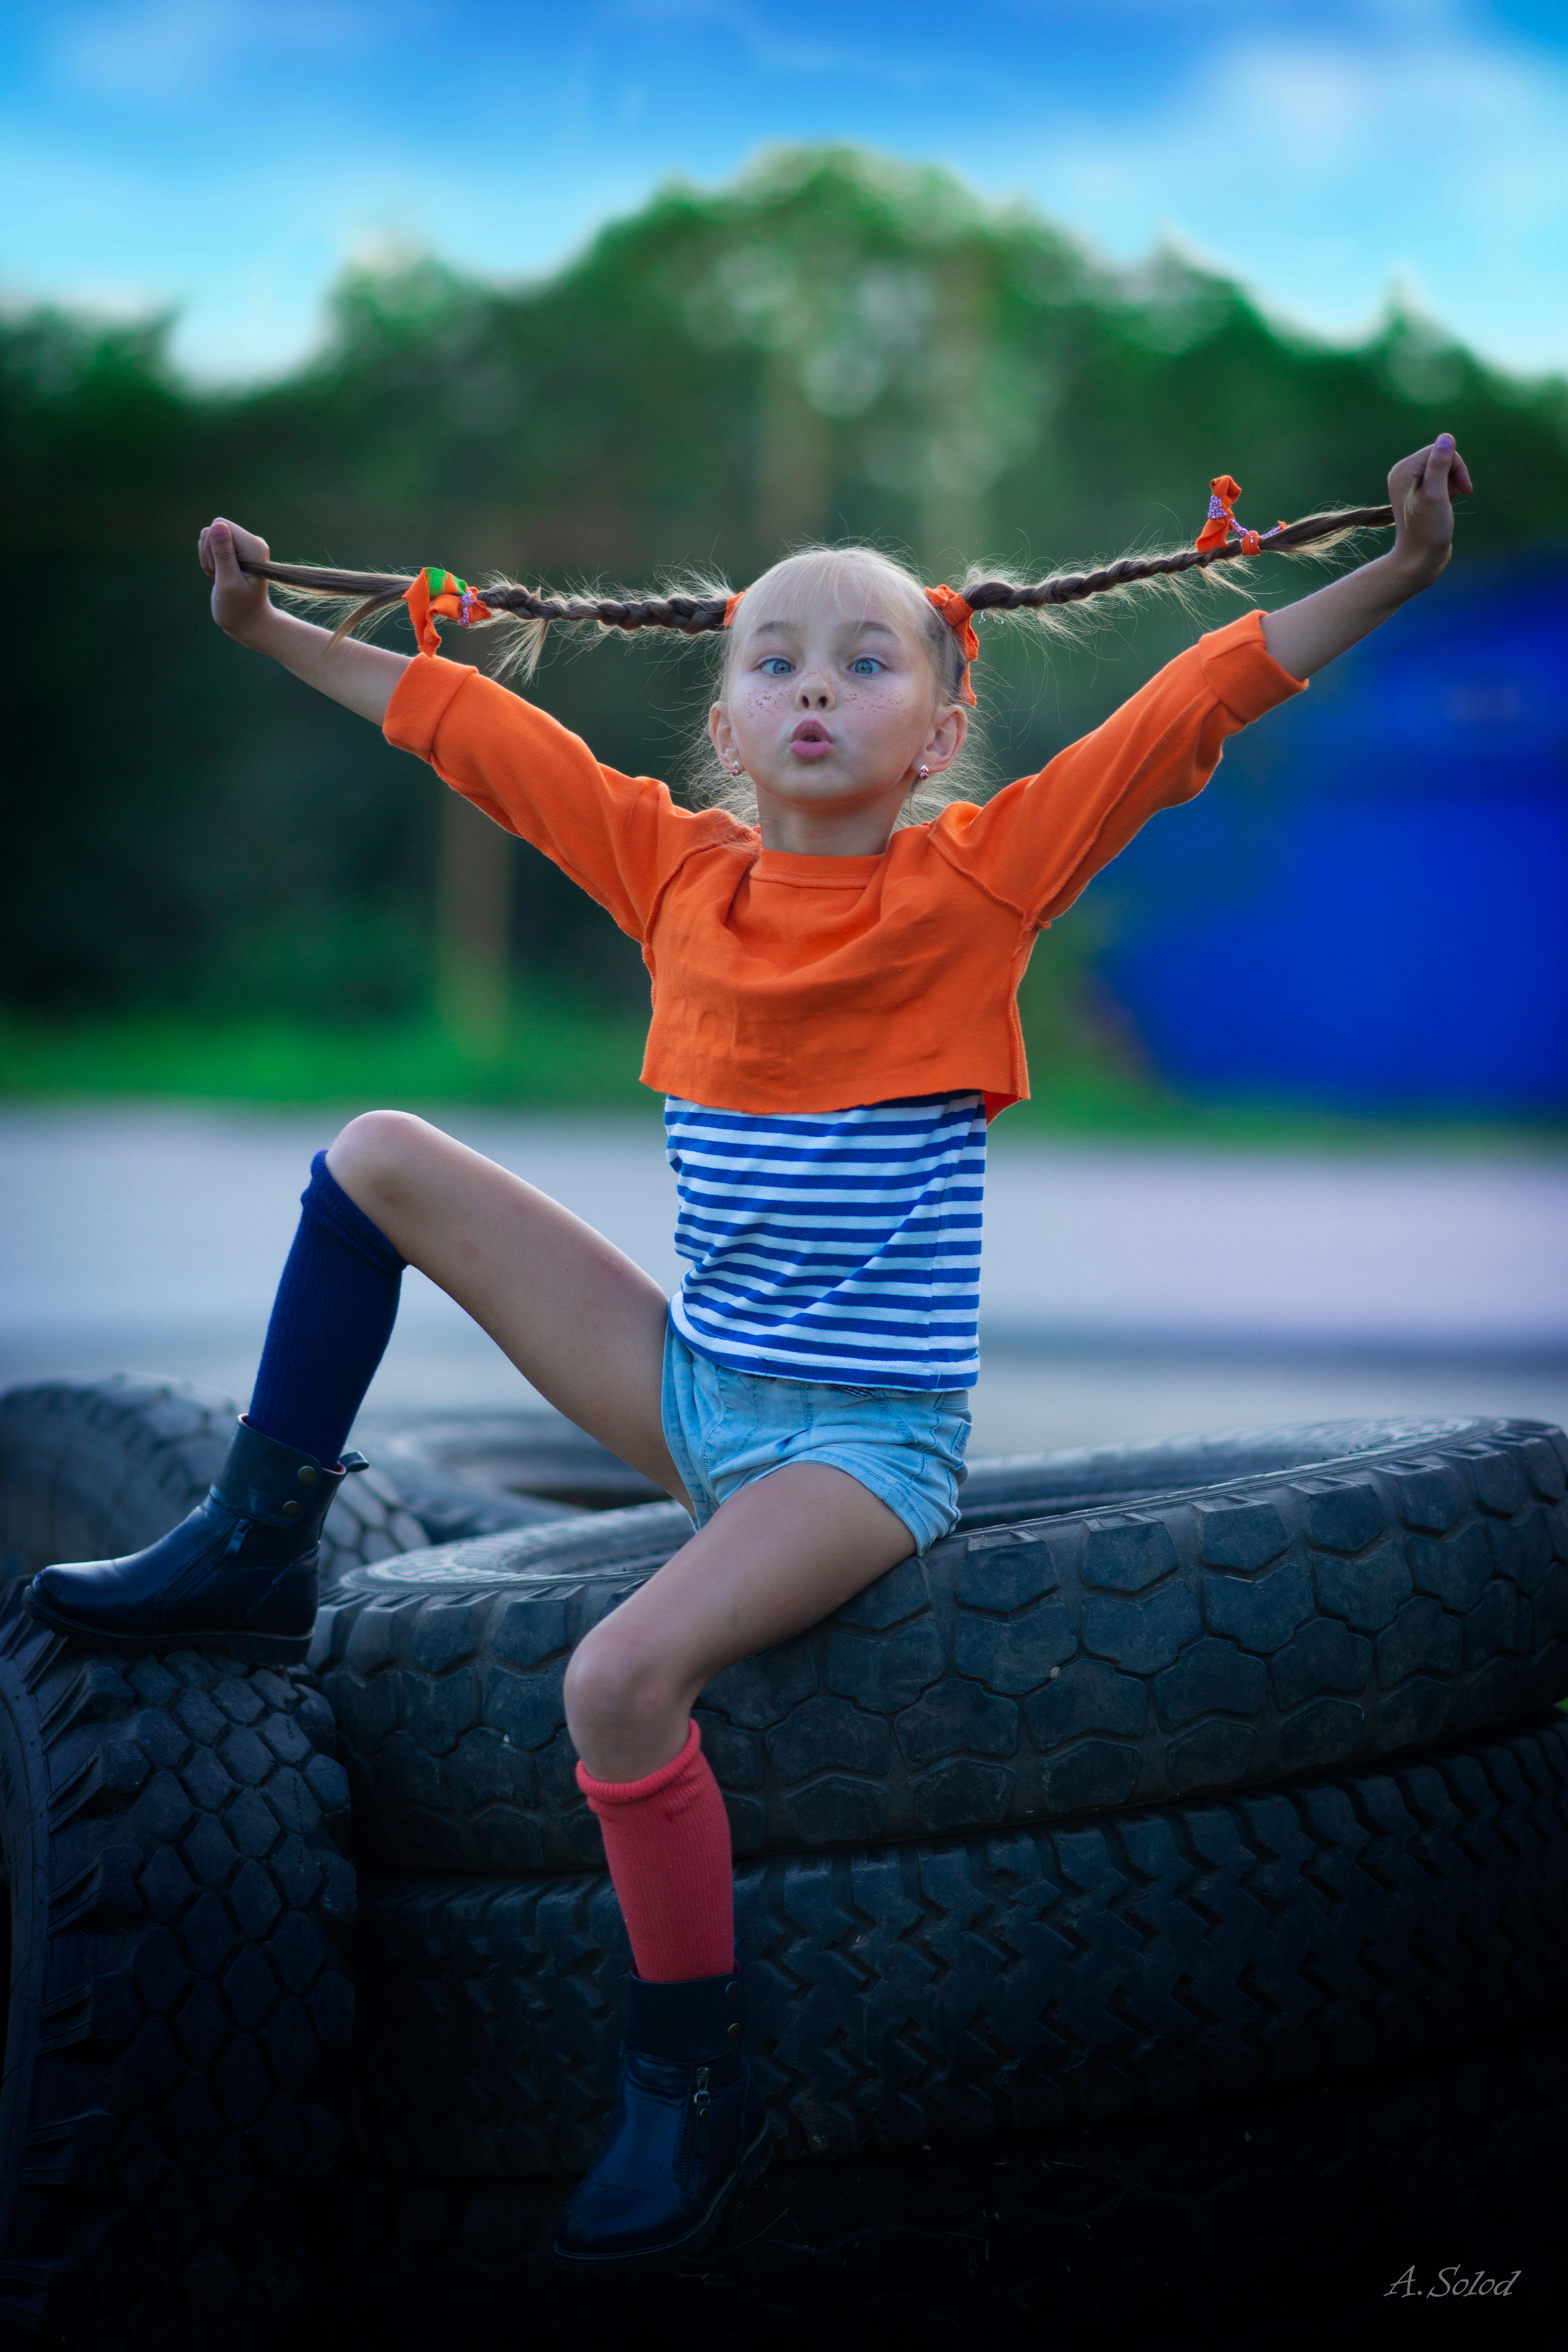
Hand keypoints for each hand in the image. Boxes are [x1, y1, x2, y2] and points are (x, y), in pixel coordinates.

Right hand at [198, 516, 274, 641]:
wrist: (249, 622)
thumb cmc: (239, 608)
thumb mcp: (228, 582)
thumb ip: (223, 554)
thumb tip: (218, 525)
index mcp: (254, 545)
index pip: (220, 525)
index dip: (213, 547)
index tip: (222, 570)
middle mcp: (251, 541)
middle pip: (212, 530)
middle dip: (210, 555)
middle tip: (222, 578)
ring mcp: (242, 546)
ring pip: (209, 539)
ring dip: (209, 561)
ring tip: (222, 579)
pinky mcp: (234, 552)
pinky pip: (210, 547)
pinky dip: (210, 564)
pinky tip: (221, 578)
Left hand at [1387, 435, 1472, 583]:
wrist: (1420, 559)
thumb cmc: (1427, 529)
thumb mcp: (1436, 494)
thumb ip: (1439, 464)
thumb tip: (1446, 437)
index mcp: (1403, 470)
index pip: (1439, 450)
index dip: (1455, 466)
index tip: (1462, 488)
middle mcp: (1403, 474)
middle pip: (1441, 458)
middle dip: (1453, 476)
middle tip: (1451, 498)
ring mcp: (1411, 485)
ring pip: (1444, 470)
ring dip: (1452, 485)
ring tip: (1445, 505)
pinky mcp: (1420, 494)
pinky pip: (1441, 482)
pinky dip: (1448, 492)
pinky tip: (1444, 506)